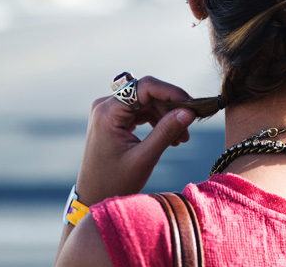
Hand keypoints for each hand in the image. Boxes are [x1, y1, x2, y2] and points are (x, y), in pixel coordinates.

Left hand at [74, 76, 195, 206]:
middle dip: (171, 108)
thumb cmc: (115, 182)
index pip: (144, 87)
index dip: (171, 92)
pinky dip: (157, 121)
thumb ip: (166, 131)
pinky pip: (141, 111)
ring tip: (181, 138)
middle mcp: (106, 106)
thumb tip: (189, 111)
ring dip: (166, 116)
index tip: (192, 106)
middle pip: (147, 93)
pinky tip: (171, 137)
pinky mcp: (114, 119)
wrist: (94, 198)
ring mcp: (109, 111)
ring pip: (147, 102)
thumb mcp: (144, 157)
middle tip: (188, 128)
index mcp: (107, 112)